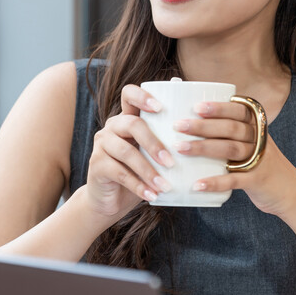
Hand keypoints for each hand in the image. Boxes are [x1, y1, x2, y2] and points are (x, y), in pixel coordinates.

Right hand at [86, 85, 174, 219]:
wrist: (111, 200)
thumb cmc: (139, 174)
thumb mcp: (153, 157)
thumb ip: (167, 143)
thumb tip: (199, 136)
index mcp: (127, 118)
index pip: (129, 94)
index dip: (142, 96)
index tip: (160, 108)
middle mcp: (112, 127)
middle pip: (132, 124)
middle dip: (154, 143)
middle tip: (171, 162)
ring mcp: (101, 145)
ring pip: (127, 152)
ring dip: (148, 170)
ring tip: (165, 185)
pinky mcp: (96, 165)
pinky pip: (120, 173)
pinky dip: (139, 185)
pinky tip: (153, 195)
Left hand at [174, 101, 295, 217]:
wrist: (292, 192)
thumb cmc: (263, 166)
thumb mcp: (254, 145)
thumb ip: (233, 135)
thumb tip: (193, 124)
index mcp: (258, 128)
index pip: (239, 111)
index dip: (219, 108)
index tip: (196, 107)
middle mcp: (260, 141)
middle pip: (231, 128)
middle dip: (203, 126)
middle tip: (178, 126)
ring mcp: (260, 160)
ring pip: (230, 149)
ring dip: (203, 148)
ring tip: (180, 148)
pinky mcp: (257, 181)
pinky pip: (234, 180)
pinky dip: (215, 182)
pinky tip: (197, 184)